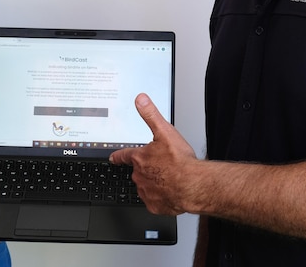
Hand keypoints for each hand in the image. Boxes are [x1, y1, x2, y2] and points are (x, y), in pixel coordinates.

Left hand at [109, 93, 197, 214]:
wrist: (192, 185)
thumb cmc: (180, 161)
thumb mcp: (165, 131)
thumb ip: (151, 115)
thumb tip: (140, 100)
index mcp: (140, 158)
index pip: (124, 155)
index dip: (118, 156)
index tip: (113, 158)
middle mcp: (139, 175)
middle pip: (138, 172)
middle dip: (147, 170)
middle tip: (163, 168)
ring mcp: (146, 191)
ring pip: (145, 186)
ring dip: (154, 183)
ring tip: (169, 179)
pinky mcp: (154, 205)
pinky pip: (153, 201)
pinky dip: (160, 197)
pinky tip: (170, 191)